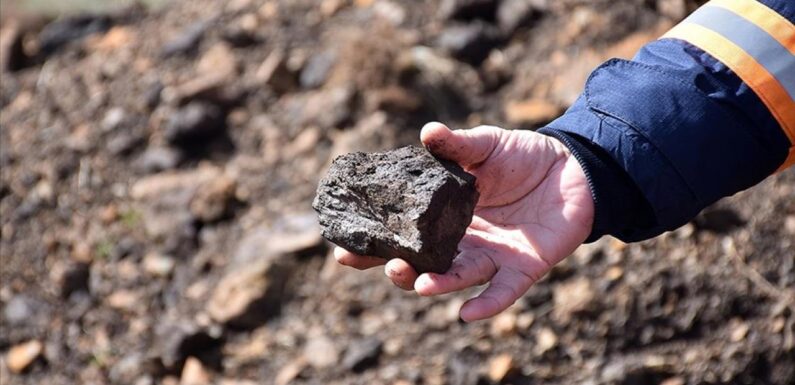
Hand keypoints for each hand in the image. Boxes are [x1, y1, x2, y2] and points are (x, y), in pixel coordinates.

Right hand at [334, 122, 593, 320]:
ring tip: (416, 282)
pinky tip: (467, 314)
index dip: (375, 243)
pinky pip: (503, 291)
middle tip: (380, 263)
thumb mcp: (486, 145)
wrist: (573, 168)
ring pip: (457, 277)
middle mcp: (463, 241)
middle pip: (423, 263)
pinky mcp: (523, 268)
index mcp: (445, 214)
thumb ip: (457, 146)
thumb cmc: (524, 156)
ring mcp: (492, 256)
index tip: (343, 248)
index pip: (404, 233)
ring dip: (436, 283)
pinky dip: (486, 305)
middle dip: (399, 268)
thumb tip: (427, 132)